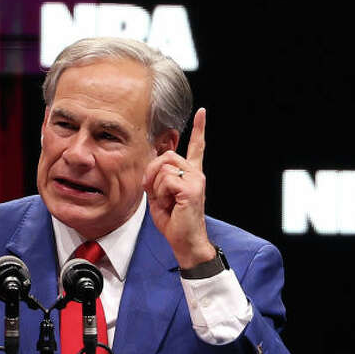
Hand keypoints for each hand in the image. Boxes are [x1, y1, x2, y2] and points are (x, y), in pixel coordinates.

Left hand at [143, 107, 216, 267]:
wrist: (185, 241)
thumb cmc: (174, 222)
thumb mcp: (160, 195)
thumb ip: (157, 178)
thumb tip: (152, 167)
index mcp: (191, 174)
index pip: (196, 147)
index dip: (199, 129)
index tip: (202, 112)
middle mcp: (196, 174)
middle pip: (166, 156)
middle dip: (153, 173)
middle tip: (156, 193)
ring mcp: (196, 180)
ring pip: (163, 168)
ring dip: (157, 187)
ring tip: (167, 202)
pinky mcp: (192, 188)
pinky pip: (165, 180)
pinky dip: (161, 194)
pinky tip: (171, 205)